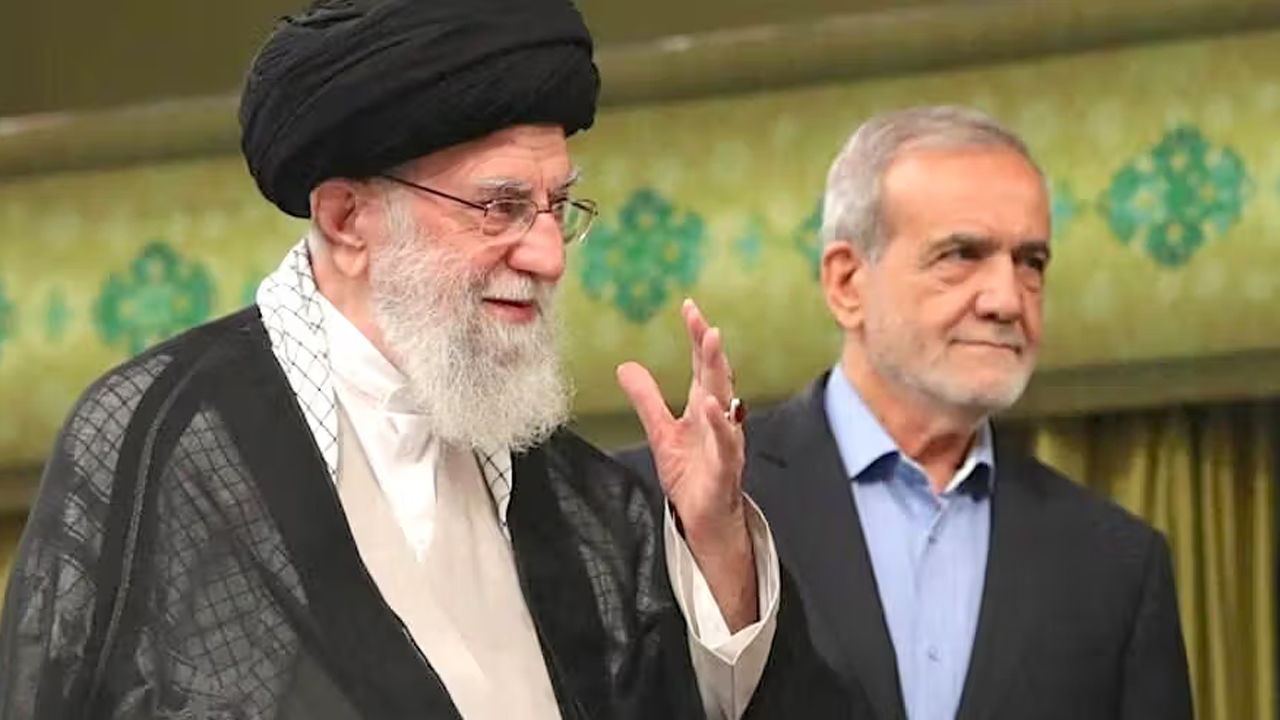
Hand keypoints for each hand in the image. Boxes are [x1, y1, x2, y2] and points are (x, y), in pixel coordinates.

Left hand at [617, 299, 756, 629]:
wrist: (705, 521)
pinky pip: (726, 441)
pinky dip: (720, 422)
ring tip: (711, 344)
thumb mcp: (661, 433)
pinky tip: (711, 405)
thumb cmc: (691, 476)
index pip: (701, 366)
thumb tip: (626, 366)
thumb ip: (647, 400)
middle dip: (709, 347)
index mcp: (703, 408)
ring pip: (725, 401)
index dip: (697, 337)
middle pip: (715, 376)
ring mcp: (725, 441)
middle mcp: (719, 419)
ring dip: (718, 373)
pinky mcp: (725, 467)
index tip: (690, 307)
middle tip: (704, 320)